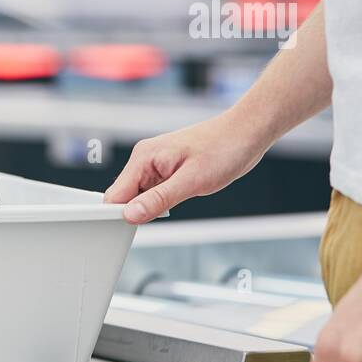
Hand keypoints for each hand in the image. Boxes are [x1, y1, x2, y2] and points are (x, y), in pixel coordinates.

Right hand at [104, 109, 271, 223]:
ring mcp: (154, 163)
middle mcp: (144, 158)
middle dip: (137, 211)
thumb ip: (158, 199)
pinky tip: (181, 195)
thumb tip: (130, 215)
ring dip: (153, 205)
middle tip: (164, 214)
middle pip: (124, 196)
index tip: (132, 228)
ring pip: (139, 195)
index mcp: (143, 157)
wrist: (246, 133)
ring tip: (180, 198)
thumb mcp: (191, 181)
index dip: (119, 214)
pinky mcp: (165, 169)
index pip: (115, 194)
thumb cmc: (224, 149)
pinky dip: (162, 200)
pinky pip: (152, 191)